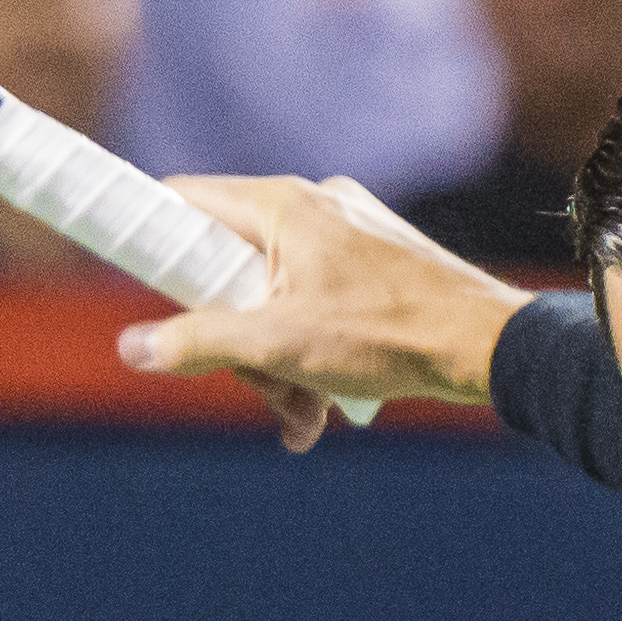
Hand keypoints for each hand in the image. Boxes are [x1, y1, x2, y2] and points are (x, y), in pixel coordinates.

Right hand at [123, 175, 534, 453]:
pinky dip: (315, 356)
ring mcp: (350, 235)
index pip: (185, 201)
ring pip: (278, 299)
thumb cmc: (390, 333)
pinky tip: (330, 407)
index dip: (151, 240)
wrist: (489, 346)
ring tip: (304, 419)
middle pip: (231, 269)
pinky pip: (319, 305)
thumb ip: (199, 342)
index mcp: (283, 206)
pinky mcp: (377, 266)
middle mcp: (315, 208)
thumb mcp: (278, 344)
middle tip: (259, 391)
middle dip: (237, 345)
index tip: (136, 282)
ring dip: (280, 367)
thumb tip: (132, 348)